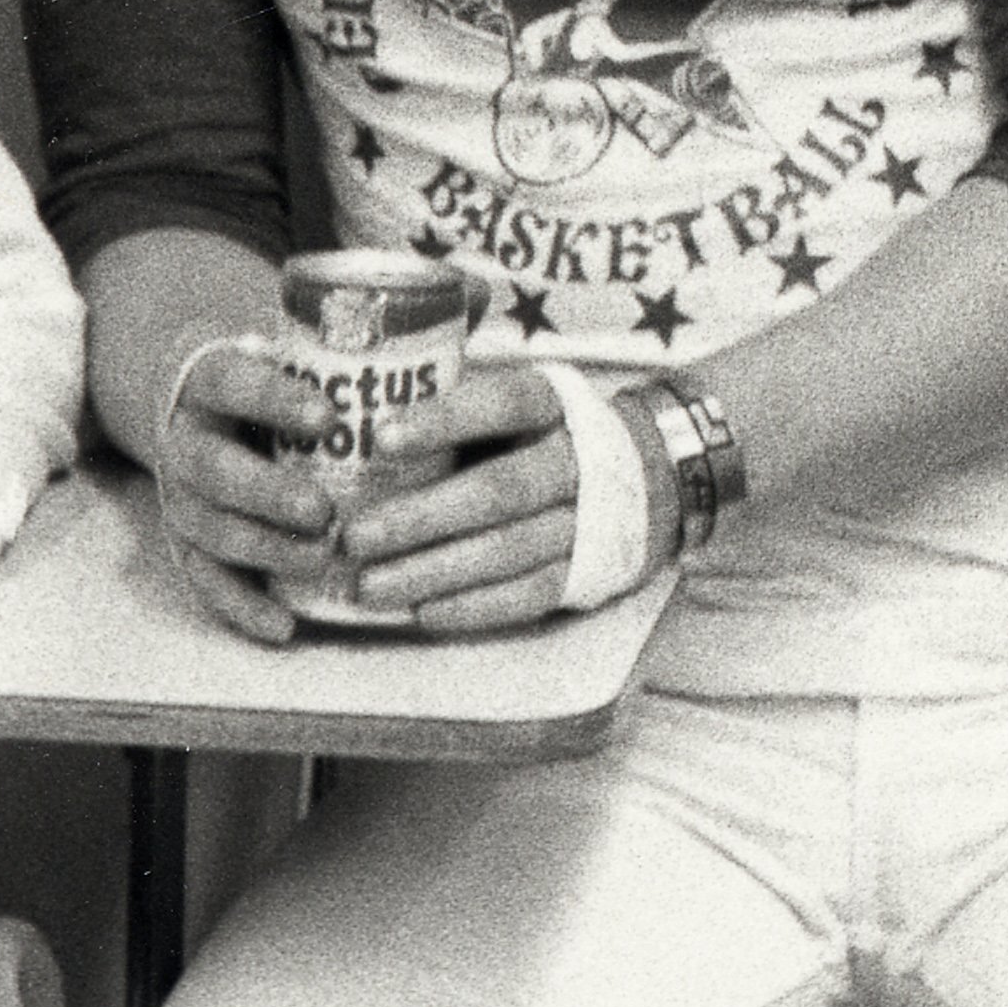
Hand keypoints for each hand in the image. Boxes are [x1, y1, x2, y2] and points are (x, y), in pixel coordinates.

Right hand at [153, 337, 338, 643]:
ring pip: (210, 529)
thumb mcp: (283, 351)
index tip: (328, 417)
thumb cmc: (266, 379)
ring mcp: (181, 496)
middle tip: (322, 510)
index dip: (275, 400)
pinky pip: (207, 579)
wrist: (198, 405)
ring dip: (265, 548)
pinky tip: (284, 624)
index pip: (233, 382)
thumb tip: (437, 333)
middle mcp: (185, 439)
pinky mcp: (186, 542)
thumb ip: (338, 351)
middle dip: (267, 493)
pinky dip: (242, 604)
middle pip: (214, 468)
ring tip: (321, 559)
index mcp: (208, 380)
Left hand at [338, 362, 603, 632]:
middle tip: (354, 536)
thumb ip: (462, 398)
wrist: (654, 471)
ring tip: (369, 586)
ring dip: (433, 572)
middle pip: (496, 492)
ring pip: (506, 552)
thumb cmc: (550, 428)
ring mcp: (586, 523)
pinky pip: (527, 596)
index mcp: (552, 403)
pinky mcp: (585, 573)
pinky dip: (474, 608)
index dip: (444, 421)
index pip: (501, 404)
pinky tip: (423, 612)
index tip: (382, 437)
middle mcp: (574, 462)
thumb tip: (368, 404)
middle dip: (421, 517)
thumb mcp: (523, 394)